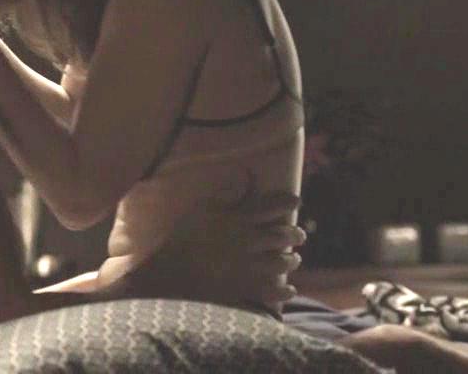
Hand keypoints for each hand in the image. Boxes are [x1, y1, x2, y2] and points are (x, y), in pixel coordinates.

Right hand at [113, 176, 303, 307]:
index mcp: (237, 219)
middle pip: (283, 236)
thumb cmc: (178, 238)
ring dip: (291, 260)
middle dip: (295, 234)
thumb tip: (245, 176)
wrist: (167, 274)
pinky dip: (285, 291)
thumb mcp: (198, 208)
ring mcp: (249, 267)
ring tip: (293, 259)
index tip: (296, 201)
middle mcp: (248, 242)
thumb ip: (222, 193)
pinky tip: (289, 289)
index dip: (288, 202)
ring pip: (283, 263)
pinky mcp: (245, 289)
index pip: (272, 206)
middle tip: (300, 235)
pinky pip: (274, 291)